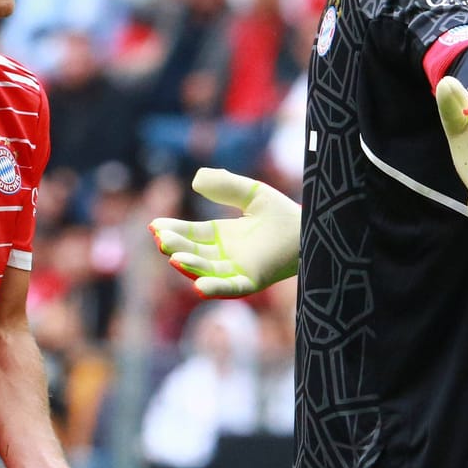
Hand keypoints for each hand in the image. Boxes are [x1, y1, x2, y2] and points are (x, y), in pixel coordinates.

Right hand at [149, 168, 300, 298]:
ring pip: (207, 270)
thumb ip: (226, 185)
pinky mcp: (253, 281)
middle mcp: (226, 255)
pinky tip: (198, 287)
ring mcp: (238, 270)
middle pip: (194, 252)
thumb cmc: (284, 213)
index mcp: (223, 236)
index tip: (155, 225)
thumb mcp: (251, 193)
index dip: (173, 231)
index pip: (191, 234)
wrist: (312, 228)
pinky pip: (231, 287)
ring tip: (174, 257)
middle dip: (177, 247)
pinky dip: (215, 288)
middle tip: (161, 239)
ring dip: (189, 266)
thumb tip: (196, 179)